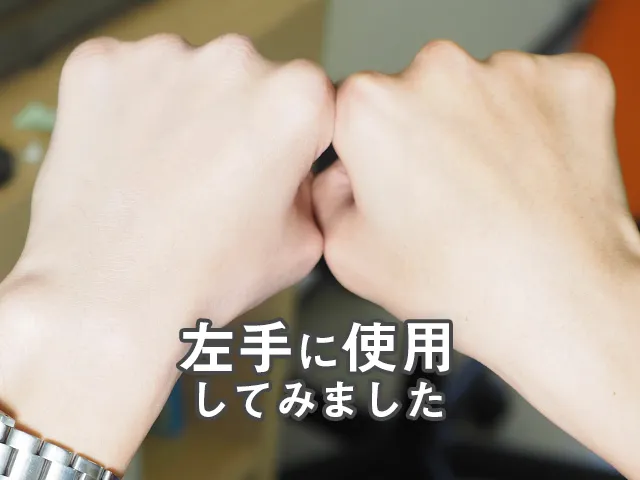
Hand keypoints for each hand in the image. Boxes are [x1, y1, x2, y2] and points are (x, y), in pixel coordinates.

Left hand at [0, 33, 332, 470]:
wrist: (107, 300)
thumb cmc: (204, 279)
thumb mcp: (302, 245)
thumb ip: (314, 190)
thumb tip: (298, 171)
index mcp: (295, 100)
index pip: (311, 100)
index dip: (295, 139)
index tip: (272, 164)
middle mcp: (234, 62)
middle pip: (250, 80)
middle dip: (241, 120)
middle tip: (217, 177)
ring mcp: (161, 57)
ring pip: (188, 75)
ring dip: (185, 112)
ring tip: (167, 176)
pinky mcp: (101, 66)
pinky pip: (128, 77)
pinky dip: (130, 108)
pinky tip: (129, 159)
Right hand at [314, 41, 639, 357]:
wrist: (561, 305)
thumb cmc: (458, 286)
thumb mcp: (347, 255)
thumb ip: (327, 198)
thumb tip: (341, 174)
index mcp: (372, 108)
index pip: (354, 106)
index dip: (368, 148)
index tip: (390, 177)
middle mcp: (438, 73)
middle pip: (416, 91)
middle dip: (422, 132)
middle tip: (443, 193)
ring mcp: (510, 72)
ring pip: (478, 90)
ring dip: (480, 128)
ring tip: (492, 193)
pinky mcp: (569, 82)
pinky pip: (537, 94)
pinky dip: (533, 127)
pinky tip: (529, 177)